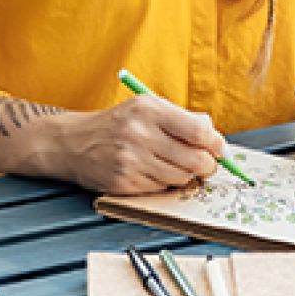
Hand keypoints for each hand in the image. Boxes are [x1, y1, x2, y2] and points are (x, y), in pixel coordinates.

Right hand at [49, 96, 225, 193]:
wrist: (73, 143)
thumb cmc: (119, 123)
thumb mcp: (147, 107)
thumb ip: (183, 118)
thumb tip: (216, 138)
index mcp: (149, 110)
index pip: (199, 131)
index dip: (216, 144)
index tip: (221, 151)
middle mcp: (139, 134)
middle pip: (195, 160)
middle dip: (207, 165)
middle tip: (206, 164)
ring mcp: (130, 161)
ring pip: (182, 177)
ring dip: (185, 175)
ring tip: (173, 164)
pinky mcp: (124, 182)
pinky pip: (161, 188)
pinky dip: (164, 182)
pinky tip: (152, 171)